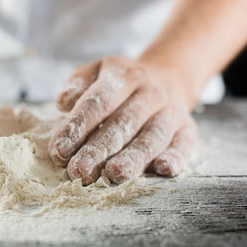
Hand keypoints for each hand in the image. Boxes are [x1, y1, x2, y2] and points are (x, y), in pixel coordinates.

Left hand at [49, 56, 197, 184]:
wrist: (167, 77)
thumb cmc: (119, 84)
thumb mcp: (96, 72)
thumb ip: (78, 85)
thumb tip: (62, 102)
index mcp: (123, 77)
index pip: (98, 102)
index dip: (78, 126)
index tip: (59, 150)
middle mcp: (150, 93)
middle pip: (123, 124)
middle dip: (98, 150)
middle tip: (79, 171)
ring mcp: (171, 112)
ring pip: (152, 137)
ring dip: (133, 158)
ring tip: (114, 175)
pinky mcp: (187, 130)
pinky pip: (184, 144)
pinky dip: (176, 157)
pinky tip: (162, 169)